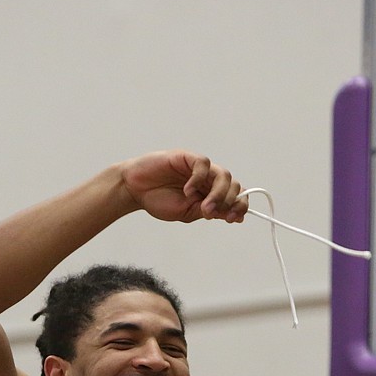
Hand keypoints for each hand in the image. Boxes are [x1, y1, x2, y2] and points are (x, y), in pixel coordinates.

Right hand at [119, 150, 247, 223]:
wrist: (135, 191)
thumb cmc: (159, 200)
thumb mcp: (188, 213)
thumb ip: (209, 211)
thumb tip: (234, 215)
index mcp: (211, 193)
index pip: (235, 196)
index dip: (239, 206)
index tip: (233, 218)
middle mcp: (209, 179)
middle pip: (233, 185)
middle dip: (228, 202)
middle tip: (211, 213)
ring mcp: (199, 168)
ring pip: (223, 175)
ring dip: (217, 194)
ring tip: (203, 207)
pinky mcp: (187, 157)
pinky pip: (203, 164)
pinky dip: (199, 179)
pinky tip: (188, 191)